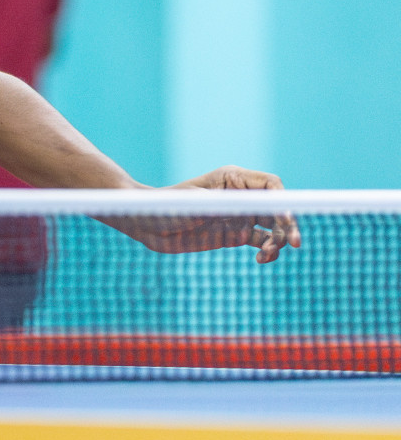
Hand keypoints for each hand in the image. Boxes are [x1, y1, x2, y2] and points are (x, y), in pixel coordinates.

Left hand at [109, 166, 301, 263]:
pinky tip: (261, 260)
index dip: (282, 201)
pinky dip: (268, 252)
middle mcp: (240, 196)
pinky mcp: (234, 235)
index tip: (284, 219)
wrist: (145, 224)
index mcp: (232, 179)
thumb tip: (250, 205)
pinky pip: (261, 243)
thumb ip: (224, 204)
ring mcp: (238, 216)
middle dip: (288, 225)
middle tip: (293, 244)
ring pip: (273, 228)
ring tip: (267, 254)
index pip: (270, 185)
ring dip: (278, 241)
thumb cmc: (166, 206)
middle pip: (277, 208)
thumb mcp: (195, 203)